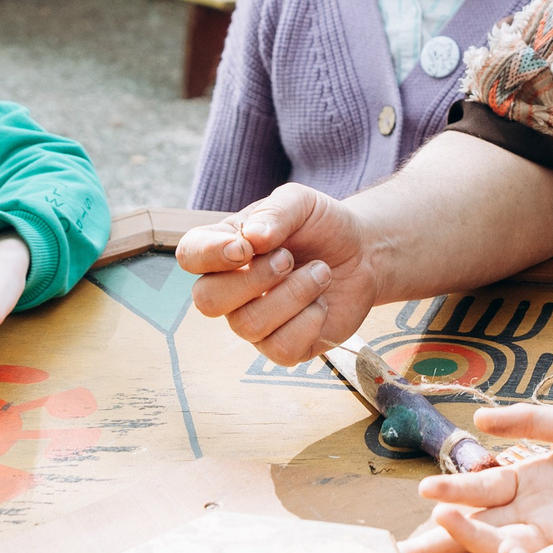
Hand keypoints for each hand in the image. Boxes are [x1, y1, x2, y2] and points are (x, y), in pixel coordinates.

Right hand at [176, 185, 376, 364]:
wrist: (362, 253)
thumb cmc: (322, 226)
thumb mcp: (301, 203)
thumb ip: (275, 213)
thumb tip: (253, 237)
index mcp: (223, 247)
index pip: (190, 256)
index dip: (209, 255)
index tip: (245, 247)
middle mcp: (230, 289)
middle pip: (207, 301)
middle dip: (254, 279)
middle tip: (289, 258)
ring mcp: (254, 320)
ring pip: (248, 325)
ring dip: (294, 294)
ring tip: (321, 272)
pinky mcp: (282, 346)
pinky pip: (280, 349)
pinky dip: (309, 323)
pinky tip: (321, 303)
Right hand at [398, 404, 552, 552]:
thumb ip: (531, 422)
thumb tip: (478, 421)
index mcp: (534, 479)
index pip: (482, 488)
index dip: (452, 492)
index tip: (421, 494)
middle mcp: (538, 513)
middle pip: (479, 526)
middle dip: (441, 536)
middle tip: (402, 548)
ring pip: (501, 546)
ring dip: (470, 542)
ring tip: (440, 528)